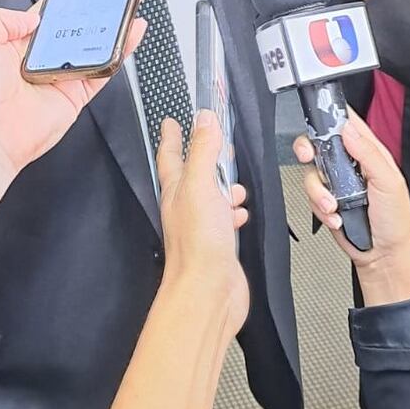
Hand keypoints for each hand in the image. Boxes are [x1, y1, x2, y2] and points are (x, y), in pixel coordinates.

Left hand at [0, 5, 146, 222]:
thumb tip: (32, 16)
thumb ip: (2, 19)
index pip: (44, 18)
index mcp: (13, 47)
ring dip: (111, 27)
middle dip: (92, 11)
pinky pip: (102, 72)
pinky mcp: (75, 96)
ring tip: (128, 2)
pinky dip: (120, 52)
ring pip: (92, 47)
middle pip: (73, 30)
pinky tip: (131, 32)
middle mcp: (38, 62)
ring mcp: (59, 78)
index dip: (62, 2)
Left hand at [156, 113, 249, 339]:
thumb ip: (203, 150)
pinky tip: (240, 213)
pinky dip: (234, 212)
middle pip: (192, 173)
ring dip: (223, 186)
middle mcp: (185, 206)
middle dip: (203, 156)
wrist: (208, 291)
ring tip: (235, 182)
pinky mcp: (218, 243)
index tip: (169, 121)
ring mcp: (201, 225)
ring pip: (211, 196)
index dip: (171, 136)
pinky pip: (225, 220)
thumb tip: (204, 118)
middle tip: (213, 141)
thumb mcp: (201, 184)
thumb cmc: (198, 242)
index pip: (170, 154)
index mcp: (176, 189)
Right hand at [294, 110, 409, 305]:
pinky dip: (319, 207)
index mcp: (369, 153)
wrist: (382, 258)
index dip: (331, 115)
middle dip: (309, 148)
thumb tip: (348, 129)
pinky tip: (335, 217)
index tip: (318, 115)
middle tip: (309, 155)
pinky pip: (309, 194)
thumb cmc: (394, 222)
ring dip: (318, 189)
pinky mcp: (325, 200)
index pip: (347, 123)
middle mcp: (349, 164)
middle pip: (319, 142)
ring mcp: (336, 182)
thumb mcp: (389, 183)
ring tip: (333, 205)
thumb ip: (368, 153)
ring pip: (310, 170)